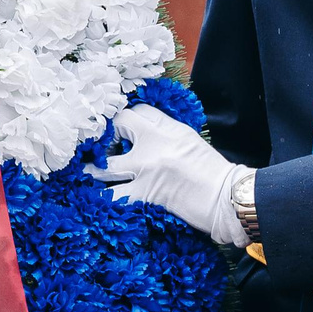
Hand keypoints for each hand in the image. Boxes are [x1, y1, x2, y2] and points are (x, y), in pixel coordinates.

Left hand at [87, 105, 249, 245]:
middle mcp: (155, 144)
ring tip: (85, 173)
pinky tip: (95, 199)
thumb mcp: (190, 141)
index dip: (125, 119)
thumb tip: (144, 136)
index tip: (120, 131)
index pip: (137, 111)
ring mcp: (147, 169)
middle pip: (117, 127)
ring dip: (93, 171)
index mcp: (169, 129)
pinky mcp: (146, 194)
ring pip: (106, 167)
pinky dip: (104, 199)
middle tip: (100, 150)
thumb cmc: (214, 174)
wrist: (227, 199)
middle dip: (104, 138)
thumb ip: (166, 134)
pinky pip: (115, 196)